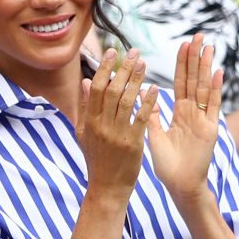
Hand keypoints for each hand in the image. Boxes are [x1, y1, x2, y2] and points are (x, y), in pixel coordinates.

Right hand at [77, 48, 158, 198]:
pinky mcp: (132, 144)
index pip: (97, 88)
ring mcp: (117, 134)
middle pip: (112, 90)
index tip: (112, 52)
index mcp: (89, 121)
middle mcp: (101, 125)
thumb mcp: (84, 132)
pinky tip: (155, 89)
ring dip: (136, 80)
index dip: (104, 68)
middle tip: (134, 52)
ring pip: (127, 101)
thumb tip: (86, 81)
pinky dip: (147, 102)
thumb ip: (85, 107)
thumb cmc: (96, 159)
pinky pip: (141, 118)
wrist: (107, 187)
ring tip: (144, 64)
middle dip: (123, 69)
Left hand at [147, 34, 223, 202]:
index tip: (183, 44)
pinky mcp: (210, 129)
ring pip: (204, 88)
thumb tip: (142, 94)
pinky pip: (213, 106)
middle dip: (196, 58)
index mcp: (179, 113)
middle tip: (199, 35)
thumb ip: (152, 115)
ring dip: (206, 67)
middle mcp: (192, 113)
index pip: (180, 83)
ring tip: (208, 46)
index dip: (182, 64)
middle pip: (194, 80)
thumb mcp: (155, 136)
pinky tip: (218, 72)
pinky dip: (216, 89)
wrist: (181, 186)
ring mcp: (203, 119)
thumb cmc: (167, 165)